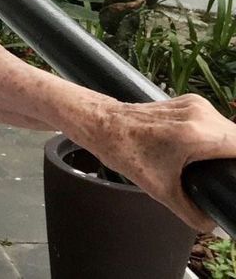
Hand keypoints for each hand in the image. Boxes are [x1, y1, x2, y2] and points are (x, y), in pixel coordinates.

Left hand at [75, 93, 235, 231]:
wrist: (102, 123)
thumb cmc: (125, 151)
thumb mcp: (162, 192)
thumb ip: (194, 214)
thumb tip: (215, 225)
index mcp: (197, 133)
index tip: (233, 178)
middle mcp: (199, 113)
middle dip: (234, 160)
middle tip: (224, 178)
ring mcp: (194, 104)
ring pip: (228, 129)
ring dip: (228, 147)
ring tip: (214, 168)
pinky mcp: (188, 101)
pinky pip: (214, 121)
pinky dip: (215, 137)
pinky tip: (205, 152)